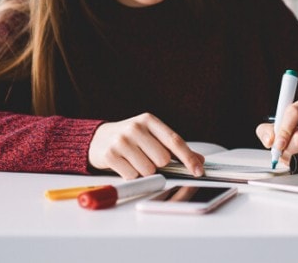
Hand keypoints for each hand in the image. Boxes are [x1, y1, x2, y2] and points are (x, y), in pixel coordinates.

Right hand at [88, 113, 204, 178]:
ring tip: (135, 162)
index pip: (175, 140)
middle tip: (148, 159)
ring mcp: (122, 141)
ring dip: (145, 172)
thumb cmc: (131, 138)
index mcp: (149, 120)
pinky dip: (132, 176)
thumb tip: (199, 160)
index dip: (188, 158)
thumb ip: (175, 148)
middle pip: (162, 159)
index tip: (199, 171)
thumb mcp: (152, 136)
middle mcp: (135, 127)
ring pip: (148, 170)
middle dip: (159, 166)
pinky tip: (125, 165)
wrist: (98, 138)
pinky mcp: (110, 155)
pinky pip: (132, 176)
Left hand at [256, 99, 297, 165]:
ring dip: (293, 158)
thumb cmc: (289, 127)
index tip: (278, 144)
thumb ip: (266, 131)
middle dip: (287, 149)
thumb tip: (270, 141)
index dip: (284, 131)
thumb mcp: (272, 126)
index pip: (294, 113)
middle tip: (280, 153)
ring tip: (288, 154)